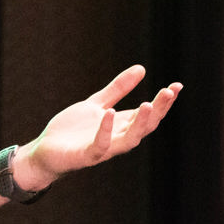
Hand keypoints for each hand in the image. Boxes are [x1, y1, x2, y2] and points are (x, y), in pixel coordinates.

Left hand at [15, 65, 180, 189]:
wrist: (46, 151)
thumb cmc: (73, 130)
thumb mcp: (97, 103)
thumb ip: (118, 89)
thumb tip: (142, 68)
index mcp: (121, 125)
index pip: (148, 114)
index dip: (163, 102)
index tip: (177, 86)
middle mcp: (117, 138)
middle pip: (144, 126)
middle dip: (158, 110)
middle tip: (168, 92)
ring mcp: (103, 148)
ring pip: (129, 140)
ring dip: (139, 124)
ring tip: (148, 104)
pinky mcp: (85, 156)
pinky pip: (99, 146)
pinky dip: (105, 132)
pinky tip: (109, 114)